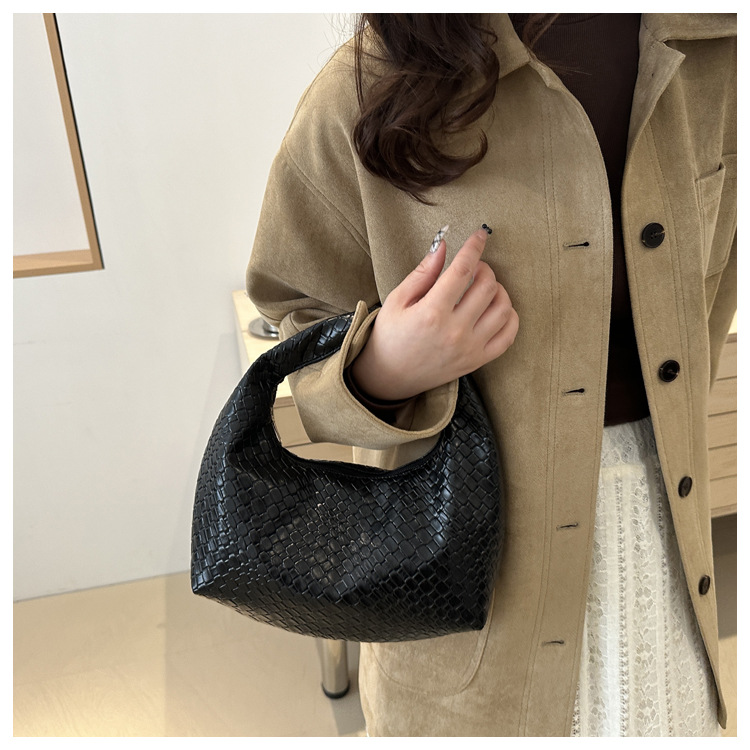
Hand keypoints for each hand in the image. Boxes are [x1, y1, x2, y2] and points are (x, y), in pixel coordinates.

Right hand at [349, 227, 518, 400]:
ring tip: (483, 288)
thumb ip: (423, 272)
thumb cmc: (390, 335)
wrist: (390, 376)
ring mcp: (469, 348)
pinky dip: (509, 316)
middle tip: (473, 267)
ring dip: (498, 290)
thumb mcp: (397, 300)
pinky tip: (495, 308)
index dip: (474, 247)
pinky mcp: (477, 361)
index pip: (463, 270)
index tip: (480, 235)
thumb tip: (444, 245)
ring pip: (503, 308)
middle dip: (484, 268)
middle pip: (487, 286)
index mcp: (431, 313)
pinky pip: (508, 336)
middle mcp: (454, 331)